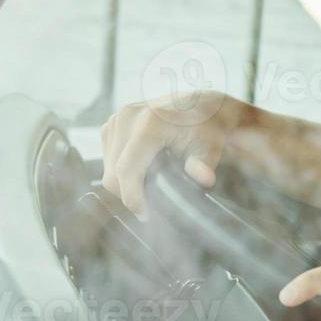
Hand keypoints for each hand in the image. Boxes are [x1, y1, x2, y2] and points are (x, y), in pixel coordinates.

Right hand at [100, 90, 253, 216]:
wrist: (201, 105)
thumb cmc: (207, 128)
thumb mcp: (212, 146)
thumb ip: (205, 163)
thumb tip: (203, 178)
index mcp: (150, 122)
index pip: (127, 169)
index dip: (132, 197)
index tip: (145, 215)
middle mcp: (128, 117)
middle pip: (114, 173)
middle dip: (131, 194)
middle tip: (153, 204)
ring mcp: (116, 119)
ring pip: (108, 168)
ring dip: (126, 183)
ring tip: (152, 183)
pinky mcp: (111, 125)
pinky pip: (108, 159)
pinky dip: (122, 171)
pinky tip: (145, 170)